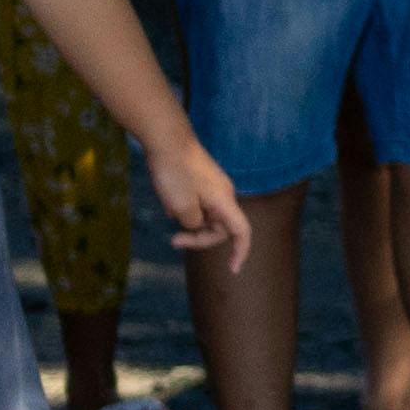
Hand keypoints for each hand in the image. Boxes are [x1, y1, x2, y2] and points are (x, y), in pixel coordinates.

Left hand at [139, 126, 248, 263]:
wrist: (167, 139)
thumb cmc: (175, 172)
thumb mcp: (181, 206)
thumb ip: (193, 223)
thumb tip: (194, 223)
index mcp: (224, 201)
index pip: (242, 232)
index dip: (241, 252)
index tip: (233, 269)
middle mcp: (224, 195)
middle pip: (220, 226)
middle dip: (199, 237)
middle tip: (173, 241)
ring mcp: (213, 186)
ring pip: (206, 215)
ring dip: (189, 221)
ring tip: (168, 210)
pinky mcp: (202, 181)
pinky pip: (198, 204)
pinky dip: (185, 209)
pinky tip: (168, 200)